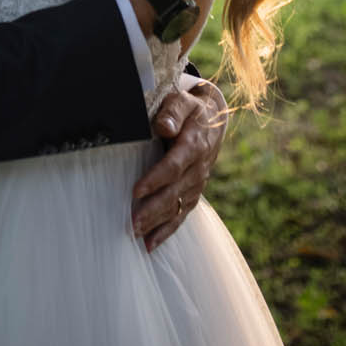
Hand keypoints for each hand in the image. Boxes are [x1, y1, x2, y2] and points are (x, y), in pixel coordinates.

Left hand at [131, 79, 228, 252]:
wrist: (213, 119)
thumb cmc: (190, 110)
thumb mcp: (183, 102)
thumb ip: (173, 111)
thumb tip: (164, 126)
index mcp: (194, 144)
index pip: (174, 165)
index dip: (156, 179)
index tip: (136, 191)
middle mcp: (198, 168)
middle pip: (174, 192)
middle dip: (153, 210)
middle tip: (132, 224)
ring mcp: (197, 183)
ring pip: (177, 207)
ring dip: (157, 224)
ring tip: (135, 235)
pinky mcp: (194, 192)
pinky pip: (182, 214)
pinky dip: (167, 231)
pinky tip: (150, 244)